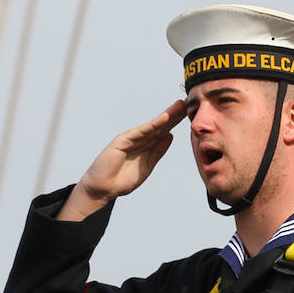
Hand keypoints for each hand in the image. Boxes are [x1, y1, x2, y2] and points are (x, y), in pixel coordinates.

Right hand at [59, 100, 184, 220]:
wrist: (104, 188)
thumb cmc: (122, 179)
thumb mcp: (147, 166)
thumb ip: (158, 151)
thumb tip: (170, 136)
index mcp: (146, 146)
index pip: (164, 131)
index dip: (176, 122)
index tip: (189, 114)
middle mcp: (139, 139)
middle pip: (160, 125)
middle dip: (174, 115)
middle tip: (187, 103)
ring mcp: (131, 138)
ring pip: (153, 125)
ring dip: (167, 115)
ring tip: (179, 106)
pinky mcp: (122, 140)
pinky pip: (140, 132)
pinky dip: (153, 125)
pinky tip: (164, 118)